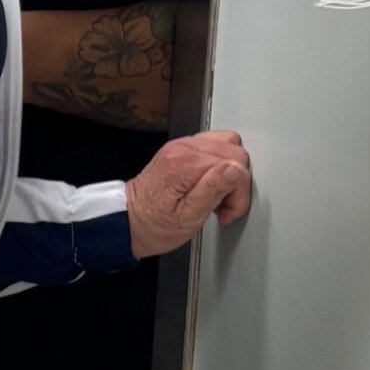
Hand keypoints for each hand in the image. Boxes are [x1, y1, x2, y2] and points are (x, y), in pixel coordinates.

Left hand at [124, 130, 254, 257]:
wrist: (130, 220)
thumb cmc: (155, 224)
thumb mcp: (189, 217)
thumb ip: (214, 189)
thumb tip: (236, 170)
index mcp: (184, 163)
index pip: (235, 164)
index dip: (239, 192)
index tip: (228, 210)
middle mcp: (182, 148)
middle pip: (234, 151)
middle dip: (237, 182)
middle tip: (223, 205)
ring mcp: (181, 146)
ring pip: (227, 144)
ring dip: (230, 171)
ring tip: (217, 195)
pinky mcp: (182, 150)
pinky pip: (214, 147)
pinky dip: (220, 165)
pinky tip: (211, 185)